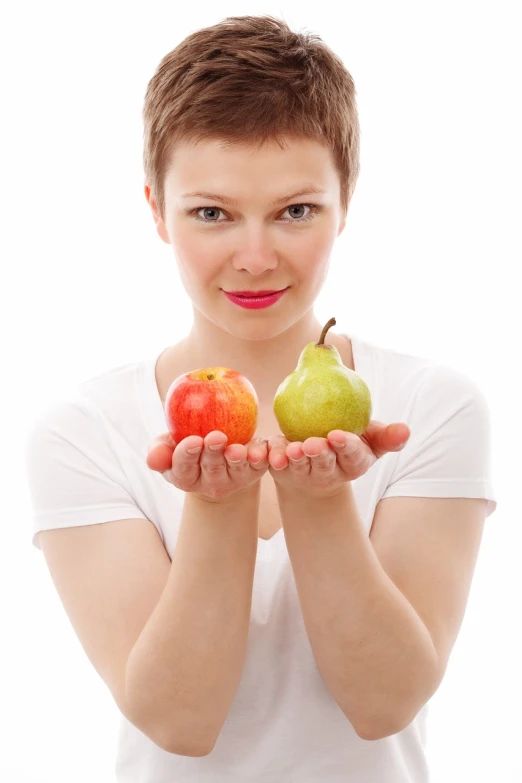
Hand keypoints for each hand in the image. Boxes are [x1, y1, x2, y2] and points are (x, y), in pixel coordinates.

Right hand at [146, 430, 269, 502]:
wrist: (218, 448)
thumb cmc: (189, 445)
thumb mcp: (170, 445)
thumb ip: (159, 450)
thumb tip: (152, 459)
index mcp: (186, 477)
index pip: (184, 468)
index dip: (187, 455)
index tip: (192, 440)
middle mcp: (210, 483)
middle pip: (211, 468)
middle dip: (213, 453)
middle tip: (216, 437)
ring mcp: (234, 479)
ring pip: (236, 469)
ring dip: (236, 459)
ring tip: (236, 449)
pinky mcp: (255, 470)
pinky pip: (259, 464)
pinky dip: (260, 457)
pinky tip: (259, 451)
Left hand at [267, 420, 410, 498]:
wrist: (318, 455)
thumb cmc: (349, 442)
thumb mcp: (370, 438)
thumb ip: (387, 435)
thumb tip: (406, 430)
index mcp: (353, 463)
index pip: (352, 456)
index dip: (346, 447)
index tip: (338, 435)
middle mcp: (330, 472)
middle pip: (324, 464)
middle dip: (320, 455)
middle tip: (313, 444)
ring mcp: (305, 472)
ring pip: (299, 466)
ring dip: (295, 459)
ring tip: (292, 449)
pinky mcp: (283, 469)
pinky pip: (277, 463)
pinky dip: (274, 457)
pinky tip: (271, 451)